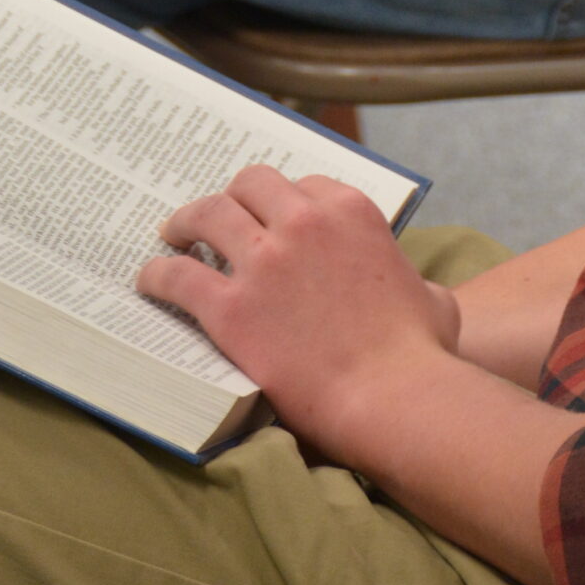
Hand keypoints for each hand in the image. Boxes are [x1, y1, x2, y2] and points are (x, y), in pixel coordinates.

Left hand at [138, 164, 458, 458]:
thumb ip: (418, 284)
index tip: (267, 217)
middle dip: (231, 198)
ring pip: (207, 215)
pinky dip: (158, 275)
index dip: (282, 203)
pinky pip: (178, 277)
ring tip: (172, 235)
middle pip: (249, 185)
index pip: (304, 185)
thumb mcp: (435, 300)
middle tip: (215, 219)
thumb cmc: (419, 357)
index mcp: (351, 211)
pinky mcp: (231, 307)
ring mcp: (264, 262)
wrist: (392, 399)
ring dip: (185, 222)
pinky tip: (150, 282)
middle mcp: (304, 222)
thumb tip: (421, 294)